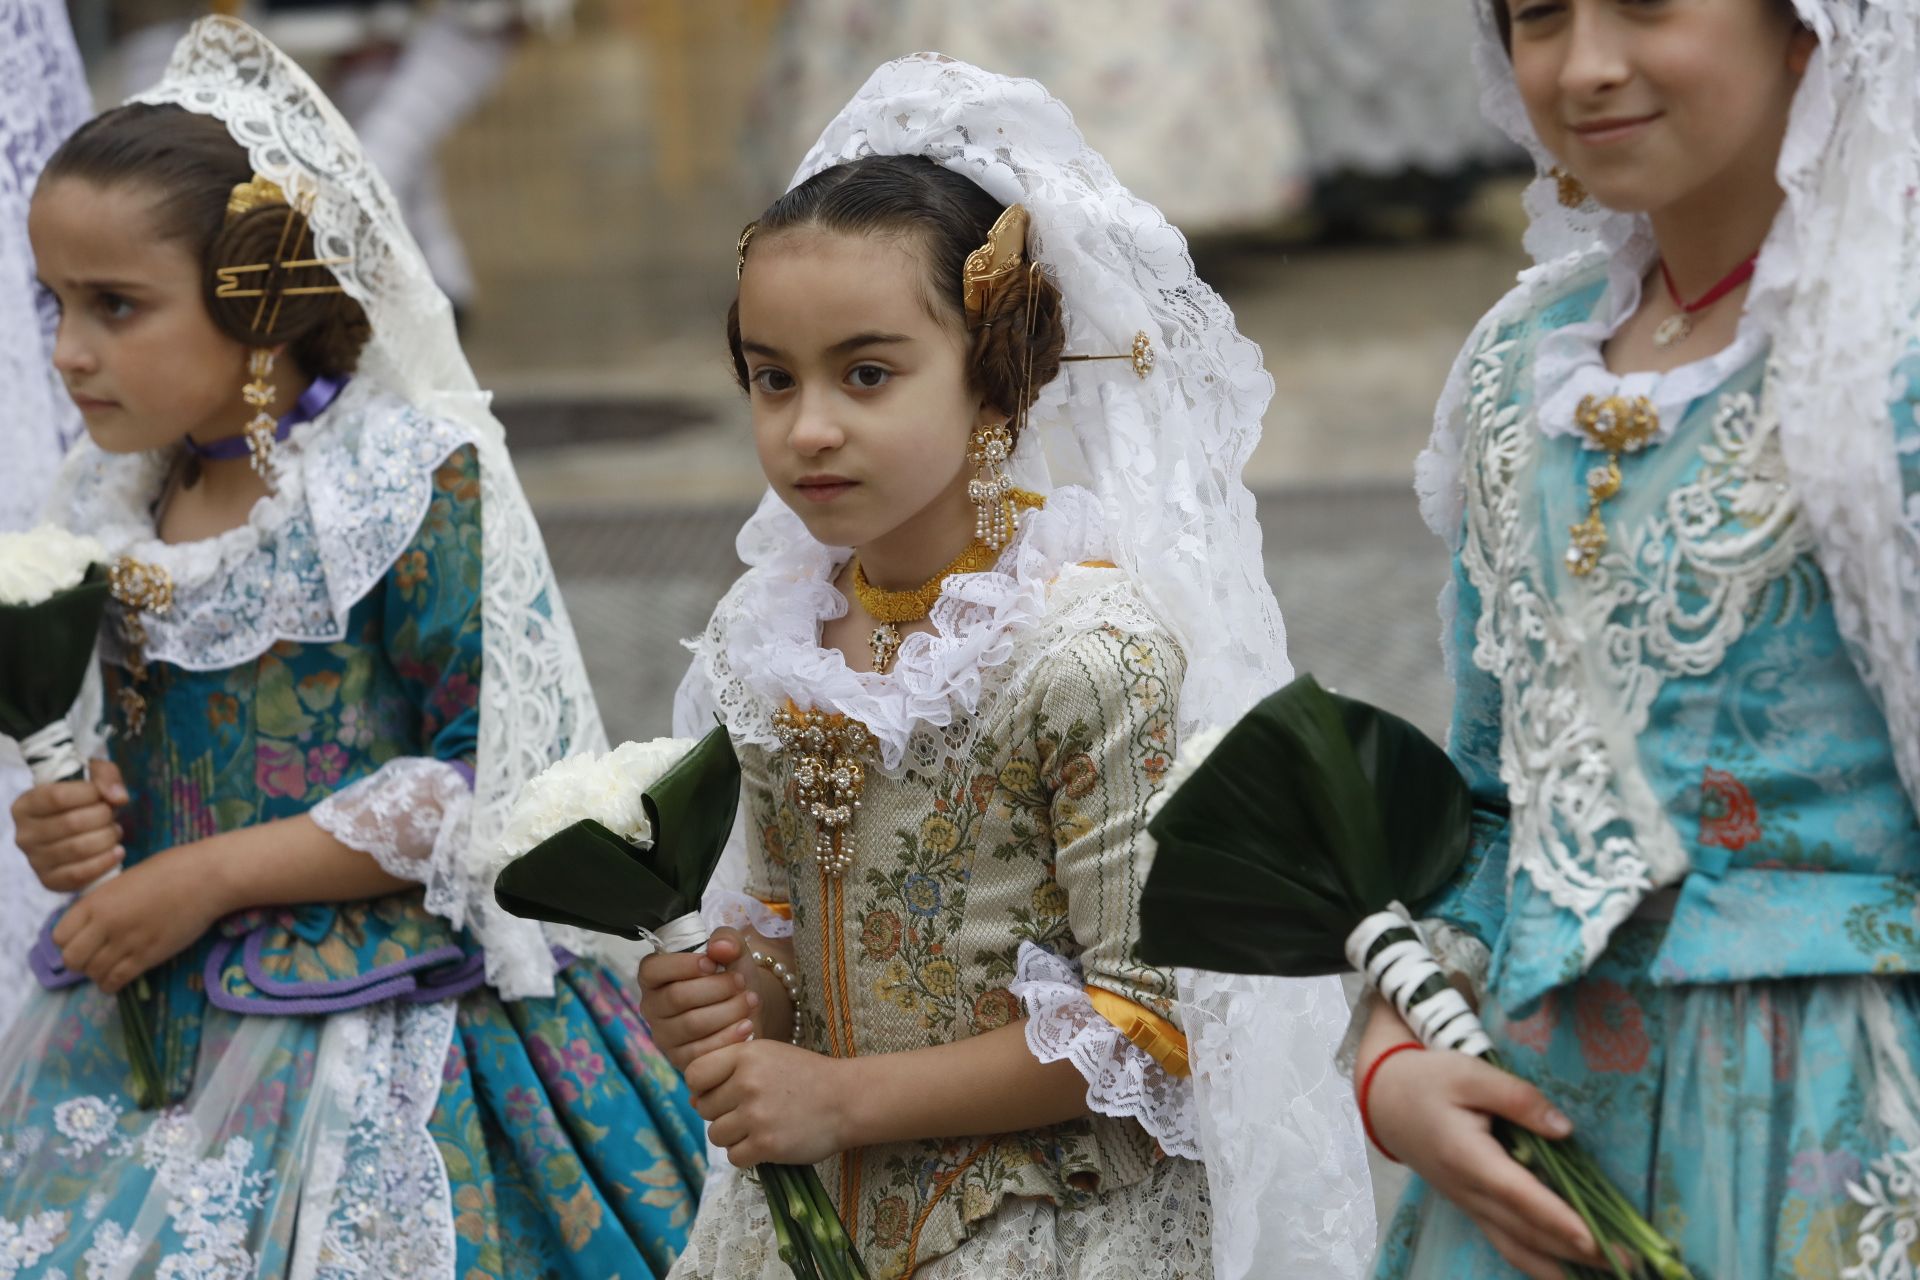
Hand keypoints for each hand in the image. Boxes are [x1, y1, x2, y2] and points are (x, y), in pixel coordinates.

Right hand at [11, 758, 127, 892]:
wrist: (78, 827)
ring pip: (79, 849)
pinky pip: (79, 875)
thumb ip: (105, 776)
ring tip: (114, 831)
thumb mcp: (92, 774)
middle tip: (111, 815)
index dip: (90, 794)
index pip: (58, 797)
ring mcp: (34, 861)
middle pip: (72, 823)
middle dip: (104, 816)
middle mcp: (24, 834)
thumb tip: (118, 798)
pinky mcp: (50, 881)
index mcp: (26, 805)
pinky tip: (117, 851)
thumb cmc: (84, 798)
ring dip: (108, 837)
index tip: (103, 796)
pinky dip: (105, 862)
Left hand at [51, 837, 228, 993]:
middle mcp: (105, 924)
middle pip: (72, 960)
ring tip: (112, 966)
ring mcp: (126, 942)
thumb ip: (105, 902)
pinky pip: (116, 981)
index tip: (83, 940)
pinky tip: (121, 976)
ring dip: (99, 973)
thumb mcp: (125, 880)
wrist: (207, 878)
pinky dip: (113, 984)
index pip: (60, 937)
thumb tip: (94, 921)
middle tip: (96, 956)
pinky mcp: (148, 956)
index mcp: (96, 902)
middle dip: (80, 962)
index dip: (68, 942)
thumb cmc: (171, 870)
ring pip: (93, 973)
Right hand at [637, 926, 792, 1069]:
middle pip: (677, 997)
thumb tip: (720, 947)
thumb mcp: (732, 951)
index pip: (652, 969)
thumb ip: (726, 940)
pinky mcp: (681, 1059)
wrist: (747, 1008)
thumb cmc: (730, 975)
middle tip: (741, 982)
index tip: (713, 963)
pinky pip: (702, 1052)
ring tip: (750, 1000)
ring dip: (728, 1010)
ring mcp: (664, 1036)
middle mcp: (652, 1007)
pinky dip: (729, 1037)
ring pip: (692, 1024)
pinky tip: (747, 1026)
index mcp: (654, 976)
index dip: (682, 965)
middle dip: (716, 988)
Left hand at [686, 1038, 851, 1166]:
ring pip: (716, 1135)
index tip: (720, 1092)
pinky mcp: (767, 1145)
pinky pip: (734, 1157)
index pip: (694, 1074)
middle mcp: (747, 1082)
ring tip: (759, 1127)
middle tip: (751, 1111)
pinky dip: (747, 1154)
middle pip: (704, 1108)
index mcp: (746, 1055)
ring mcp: (756, 1115)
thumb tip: (690, 1098)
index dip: (701, 1087)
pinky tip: (766, 1142)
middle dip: (722, 1113)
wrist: (847, 1100)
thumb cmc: (805, 1077)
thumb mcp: (768, 1056)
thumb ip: (730, 1069)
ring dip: (733, 1136)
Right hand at [1365, 1046, 1604, 1278]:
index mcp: (1467, 1157)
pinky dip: (1538, 1263)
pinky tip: (1565, 1271)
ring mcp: (1468, 1204)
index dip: (1558, 1220)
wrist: (1384, 1098)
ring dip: (1560, 1268)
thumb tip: (1564, 1130)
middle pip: (1527, 1231)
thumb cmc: (1427, 1080)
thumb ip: (1518, 1098)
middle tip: (1629, 1263)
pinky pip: (1507, 1243)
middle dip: (1578, 1252)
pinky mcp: (1471, 1206)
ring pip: (1517, 1247)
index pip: (1520, 1196)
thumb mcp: (1469, 1072)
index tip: (1595, 1240)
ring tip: (1606, 1276)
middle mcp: (1468, 1190)